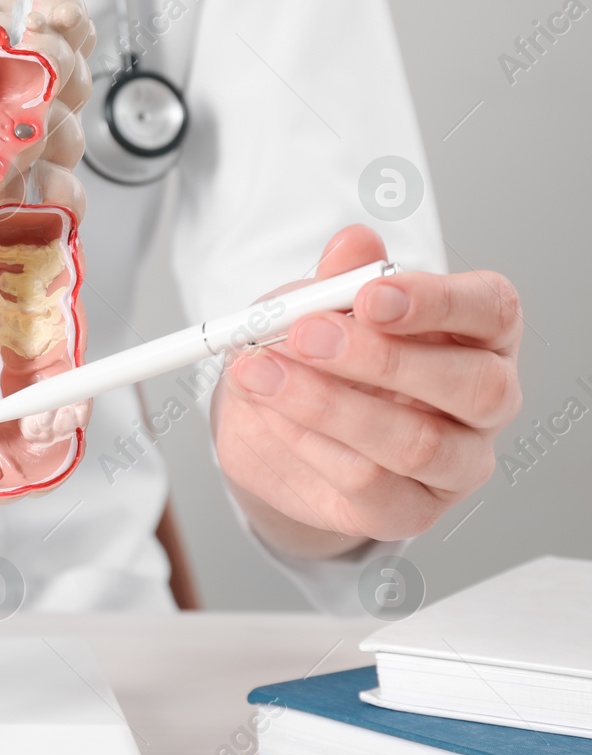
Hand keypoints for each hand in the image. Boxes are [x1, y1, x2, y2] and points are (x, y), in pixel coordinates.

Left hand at [213, 225, 522, 558]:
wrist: (275, 427)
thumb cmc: (318, 356)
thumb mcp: (316, 305)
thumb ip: (338, 279)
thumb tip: (353, 243)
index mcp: (481, 333)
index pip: (492, 311)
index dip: (437, 301)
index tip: (368, 294)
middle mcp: (487, 400)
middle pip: (472, 384)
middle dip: (379, 359)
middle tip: (303, 335)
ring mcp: (458, 463)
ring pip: (419, 444)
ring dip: (330, 407)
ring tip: (262, 375)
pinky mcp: (411, 511)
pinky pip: (372, 486)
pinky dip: (312, 446)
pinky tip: (272, 418)